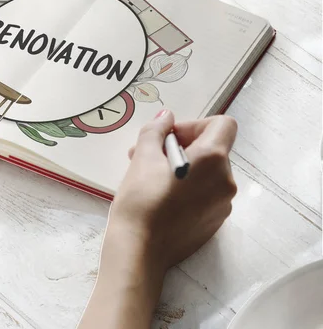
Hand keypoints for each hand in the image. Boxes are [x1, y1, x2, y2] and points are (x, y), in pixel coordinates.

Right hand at [78, 110, 237, 328]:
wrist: (139, 250)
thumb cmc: (140, 199)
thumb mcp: (142, 157)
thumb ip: (156, 130)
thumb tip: (166, 116)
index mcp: (213, 159)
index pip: (222, 124)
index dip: (195, 124)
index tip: (169, 138)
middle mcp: (226, 181)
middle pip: (212, 149)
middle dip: (182, 147)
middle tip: (148, 156)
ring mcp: (223, 205)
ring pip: (207, 173)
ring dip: (183, 168)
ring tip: (151, 179)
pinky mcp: (214, 223)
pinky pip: (206, 195)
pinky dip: (188, 189)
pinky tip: (162, 200)